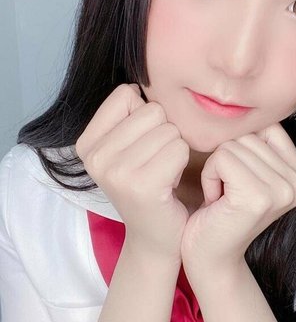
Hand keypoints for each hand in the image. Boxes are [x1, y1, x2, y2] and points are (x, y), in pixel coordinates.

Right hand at [75, 83, 190, 264]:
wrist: (158, 237)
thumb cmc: (151, 185)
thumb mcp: (130, 147)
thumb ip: (130, 114)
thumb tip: (140, 84)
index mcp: (87, 143)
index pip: (127, 94)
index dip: (147, 116)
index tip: (143, 146)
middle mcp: (94, 156)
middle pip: (152, 110)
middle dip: (164, 134)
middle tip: (156, 164)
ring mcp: (115, 171)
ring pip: (169, 129)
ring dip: (175, 150)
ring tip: (163, 173)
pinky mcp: (141, 185)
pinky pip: (178, 148)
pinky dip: (182, 163)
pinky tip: (170, 183)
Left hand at [179, 123, 295, 275]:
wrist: (210, 255)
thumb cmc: (222, 209)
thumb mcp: (249, 171)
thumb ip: (258, 141)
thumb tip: (246, 101)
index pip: (266, 127)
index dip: (241, 148)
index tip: (238, 181)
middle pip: (248, 135)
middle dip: (227, 160)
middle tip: (229, 193)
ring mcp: (282, 191)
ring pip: (233, 145)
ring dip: (217, 169)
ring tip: (223, 198)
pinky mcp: (258, 198)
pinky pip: (222, 158)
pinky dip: (209, 176)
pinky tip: (216, 201)